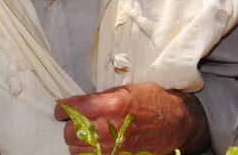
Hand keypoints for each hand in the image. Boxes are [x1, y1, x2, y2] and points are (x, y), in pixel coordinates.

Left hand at [53, 82, 208, 153]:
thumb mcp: (124, 89)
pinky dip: (88, 152)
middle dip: (69, 126)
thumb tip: (76, 104)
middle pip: (70, 131)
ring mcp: (114, 146)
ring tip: (85, 134)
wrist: (175, 122)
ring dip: (77, 142)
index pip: (72, 108)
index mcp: (111, 105)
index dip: (61, 109)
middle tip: (74, 121)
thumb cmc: (151, 101)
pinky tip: (93, 145)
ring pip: (77, 149)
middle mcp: (110, 127)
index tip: (61, 110)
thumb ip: (99, 98)